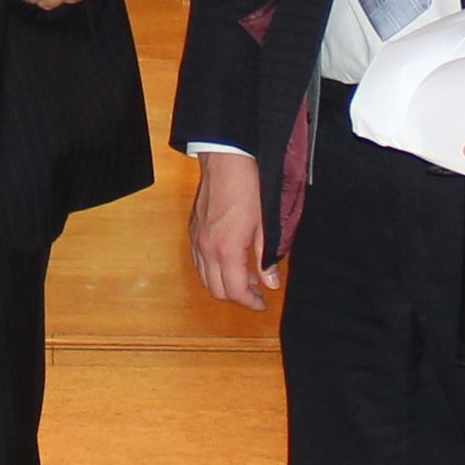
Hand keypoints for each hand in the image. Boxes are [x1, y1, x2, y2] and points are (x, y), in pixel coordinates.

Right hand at [188, 149, 271, 309]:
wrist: (226, 161)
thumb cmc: (247, 188)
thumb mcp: (265, 226)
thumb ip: (266, 258)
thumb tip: (271, 283)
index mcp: (226, 250)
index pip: (235, 291)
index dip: (251, 302)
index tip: (262, 303)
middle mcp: (207, 249)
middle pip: (217, 290)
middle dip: (237, 297)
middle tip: (256, 292)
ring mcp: (197, 240)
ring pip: (204, 278)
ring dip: (223, 284)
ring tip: (244, 276)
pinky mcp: (193, 231)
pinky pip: (198, 262)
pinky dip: (212, 270)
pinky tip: (228, 261)